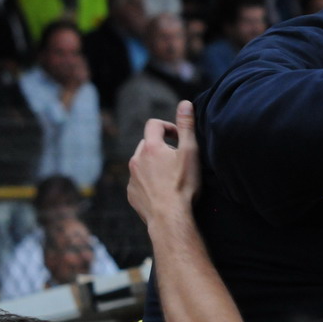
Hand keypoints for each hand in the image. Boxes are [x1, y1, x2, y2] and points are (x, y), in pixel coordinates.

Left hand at [128, 101, 199, 229]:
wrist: (170, 218)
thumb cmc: (183, 185)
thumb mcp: (190, 152)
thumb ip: (187, 126)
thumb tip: (185, 103)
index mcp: (151, 147)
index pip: (153, 125)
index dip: (167, 127)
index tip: (178, 137)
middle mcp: (136, 160)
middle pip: (147, 144)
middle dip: (160, 146)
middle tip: (177, 158)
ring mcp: (132, 178)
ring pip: (141, 163)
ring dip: (153, 165)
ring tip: (170, 176)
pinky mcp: (131, 194)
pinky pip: (138, 182)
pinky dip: (148, 182)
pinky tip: (162, 191)